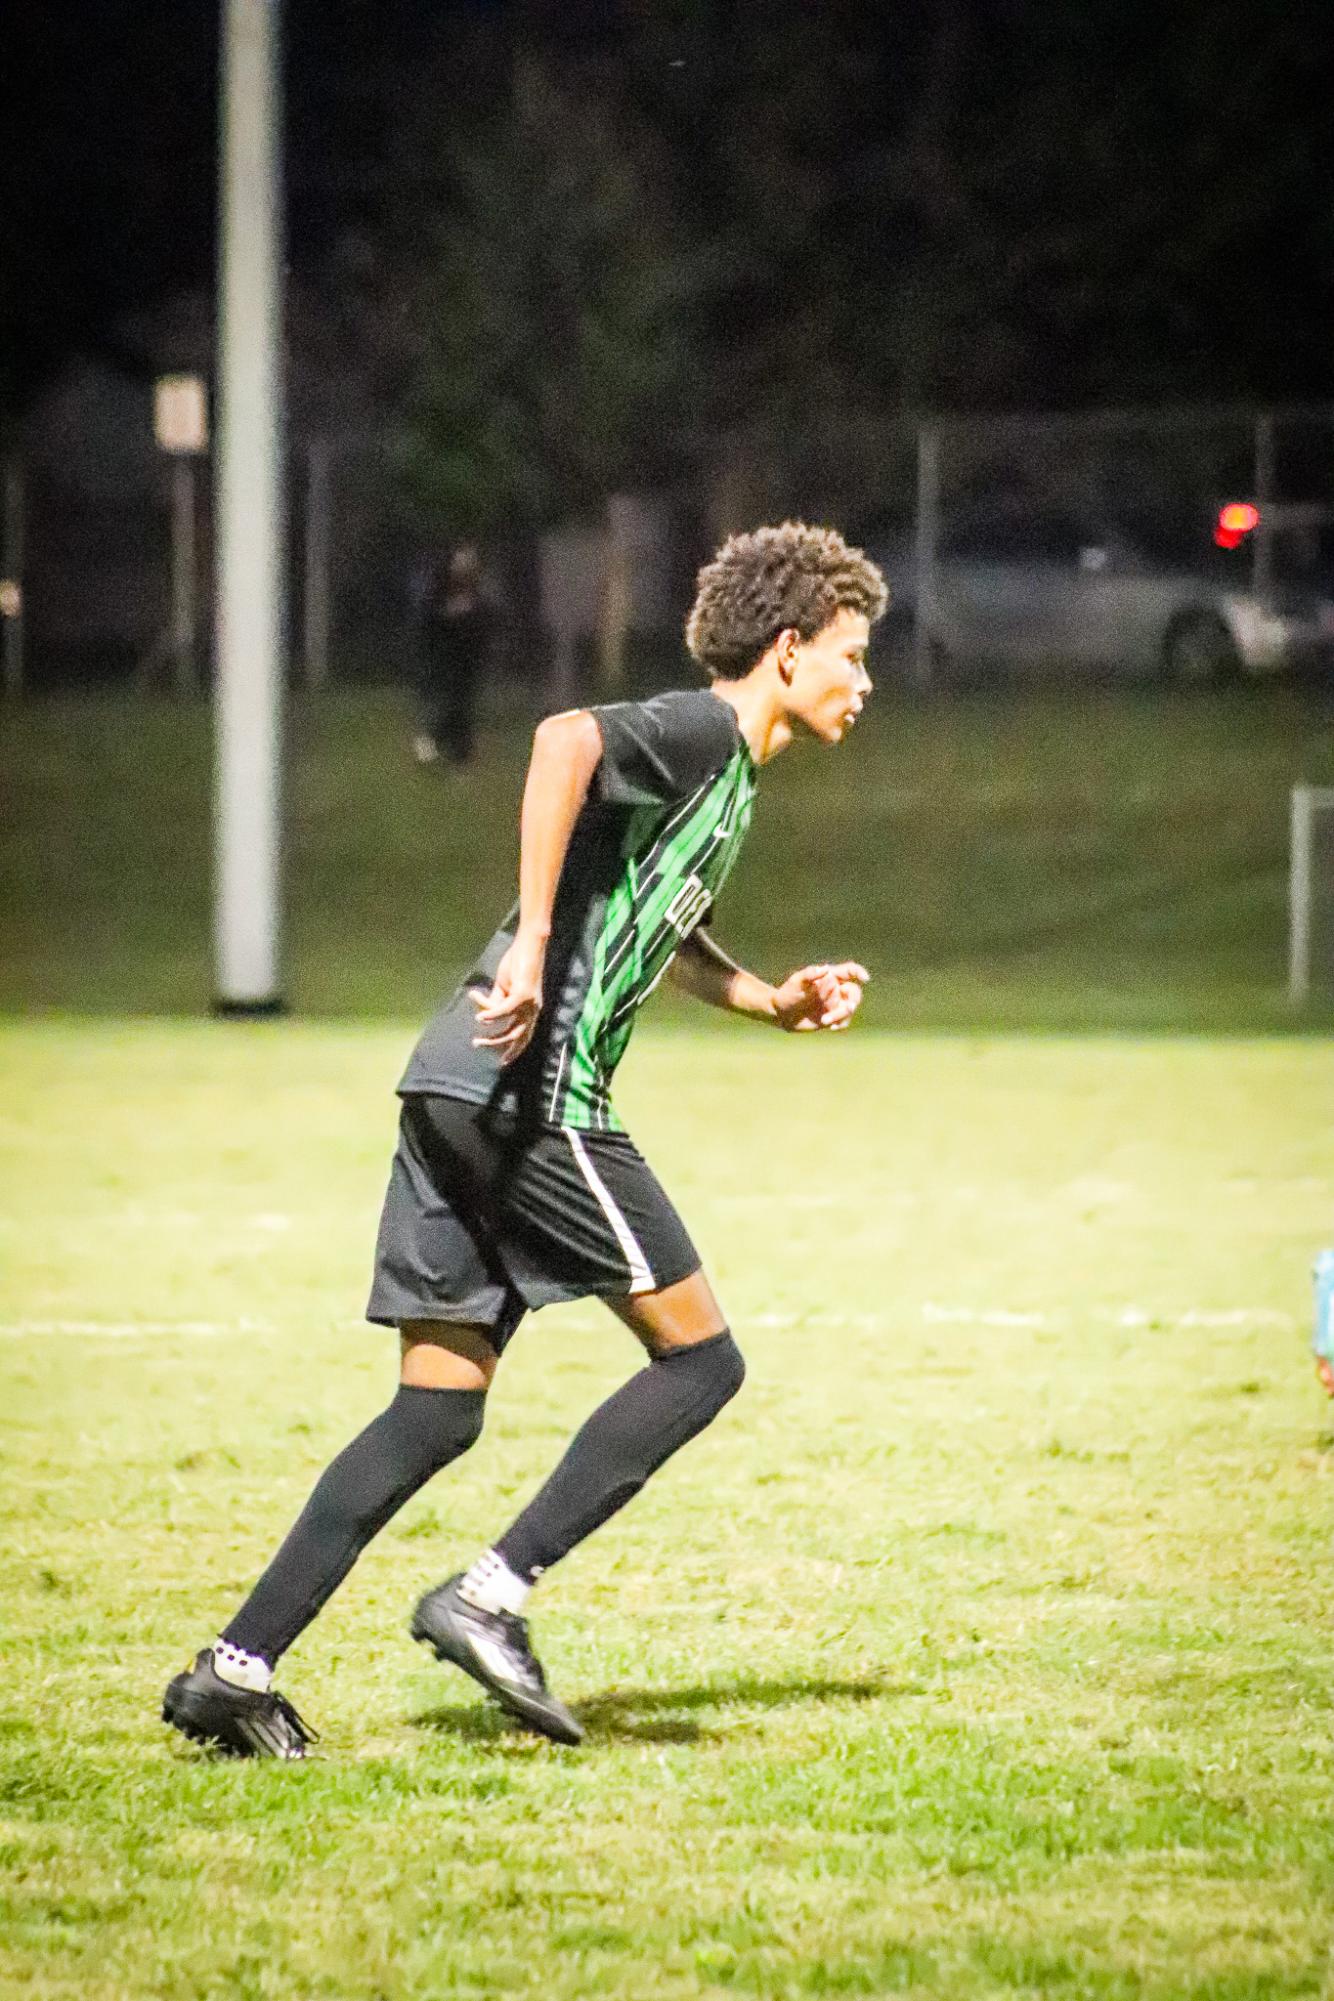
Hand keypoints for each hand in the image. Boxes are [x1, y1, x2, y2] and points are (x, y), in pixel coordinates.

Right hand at [471, 931, 546, 1063]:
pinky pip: (504, 1010)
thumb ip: (496, 1001)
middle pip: (517, 1037)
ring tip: (476, 1038)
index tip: (502, 1062)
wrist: (528, 945)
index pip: (524, 1036)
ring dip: (492, 1036)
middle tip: (479, 1046)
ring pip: (511, 1028)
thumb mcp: (504, 987)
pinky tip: (480, 1019)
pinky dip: (491, 1015)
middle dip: (499, 1046)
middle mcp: (533, 1010)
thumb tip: (485, 1014)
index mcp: (531, 1009)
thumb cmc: (517, 963)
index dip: (514, 1050)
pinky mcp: (524, 994)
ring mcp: (530, 1004)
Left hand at [771, 960, 869, 1033]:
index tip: (865, 978)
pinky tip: (831, 1027)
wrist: (781, 1015)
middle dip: (853, 1000)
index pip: (849, 971)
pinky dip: (841, 1023)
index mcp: (829, 976)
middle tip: (848, 1007)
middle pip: (854, 992)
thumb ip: (809, 975)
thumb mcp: (795, 983)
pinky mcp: (833, 1017)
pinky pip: (844, 1020)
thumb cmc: (787, 994)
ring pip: (849, 1008)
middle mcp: (835, 989)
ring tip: (825, 1020)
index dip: (859, 972)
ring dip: (842, 1015)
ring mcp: (835, 1004)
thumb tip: (825, 969)